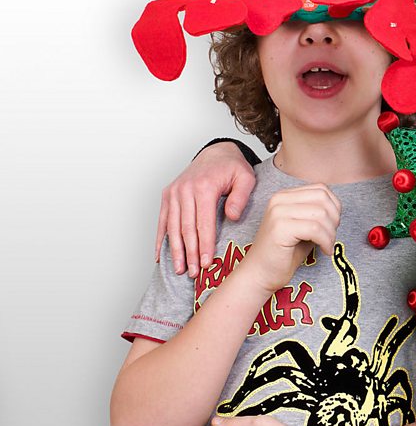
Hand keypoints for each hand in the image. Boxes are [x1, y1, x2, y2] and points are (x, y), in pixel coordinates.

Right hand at [156, 142, 257, 276]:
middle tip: (193, 272)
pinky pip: (163, 220)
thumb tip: (231, 216)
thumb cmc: (233, 168)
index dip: (205, 245)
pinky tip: (161, 255)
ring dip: (175, 250)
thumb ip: (240, 197)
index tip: (207, 263)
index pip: (204, 223)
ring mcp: (174, 192)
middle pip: (186, 228)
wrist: (216, 153)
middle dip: (190, 253)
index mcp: (204, 187)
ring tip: (179, 269)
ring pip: (172, 227)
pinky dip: (161, 239)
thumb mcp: (246, 178)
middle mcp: (185, 190)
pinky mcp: (168, 195)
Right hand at [241, 184, 340, 293]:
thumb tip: (337, 208)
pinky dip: (326, 241)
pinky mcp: (280, 228)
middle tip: (331, 237)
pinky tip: (324, 251)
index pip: (321, 189)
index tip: (332, 226)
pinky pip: (315, 229)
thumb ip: (317, 214)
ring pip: (321, 214)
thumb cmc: (284, 254)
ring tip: (327, 246)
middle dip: (334, 219)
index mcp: (285, 196)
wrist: (260, 274)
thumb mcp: (305, 228)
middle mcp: (279, 200)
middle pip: (323, 199)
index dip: (334, 207)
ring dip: (331, 233)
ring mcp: (278, 212)